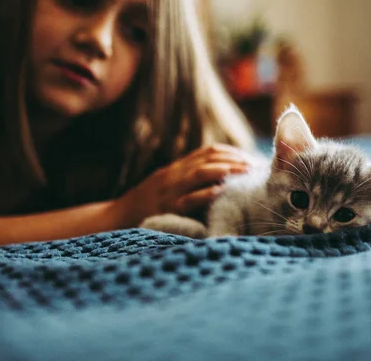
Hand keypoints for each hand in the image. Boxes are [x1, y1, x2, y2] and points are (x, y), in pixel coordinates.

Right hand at [118, 144, 250, 225]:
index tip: (252, 158)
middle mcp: (172, 175)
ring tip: (248, 173)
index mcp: (174, 170)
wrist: (112, 220)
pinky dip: (207, 193)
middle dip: (235, 160)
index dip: (232, 152)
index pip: (208, 152)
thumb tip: (219, 183)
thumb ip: (186, 183)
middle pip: (208, 159)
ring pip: (200, 173)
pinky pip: (188, 199)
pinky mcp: (165, 209)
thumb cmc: (143, 208)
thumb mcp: (164, 188)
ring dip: (227, 170)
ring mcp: (168, 191)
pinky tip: (223, 191)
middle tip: (258, 165)